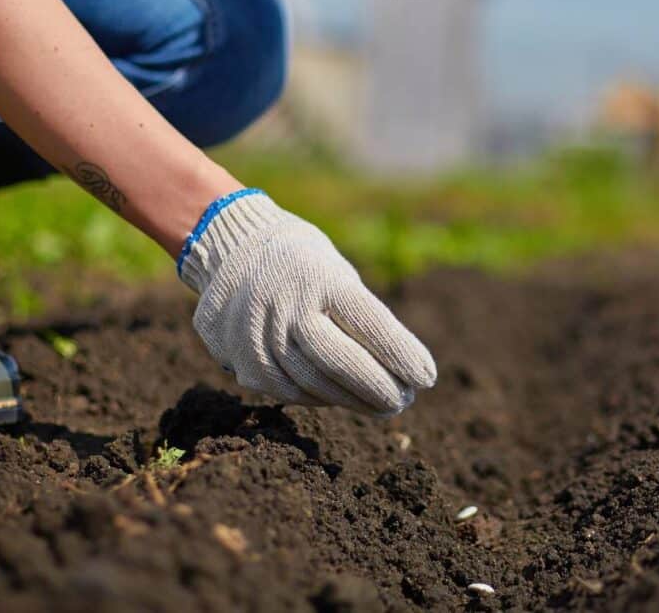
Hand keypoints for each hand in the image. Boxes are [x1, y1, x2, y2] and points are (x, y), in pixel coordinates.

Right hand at [178, 190, 436, 416]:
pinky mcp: (245, 360)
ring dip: (353, 399)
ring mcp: (259, 334)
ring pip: (314, 383)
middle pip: (338, 359)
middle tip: (404, 401)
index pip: (367, 320)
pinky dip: (320, 397)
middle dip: (376, 386)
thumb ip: (361, 317)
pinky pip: (289, 391)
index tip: (426, 377)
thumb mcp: (336, 273)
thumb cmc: (304, 266)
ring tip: (381, 405)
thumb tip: (400, 370)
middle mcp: (286, 304)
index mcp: (319, 276)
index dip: (399, 353)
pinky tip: (340, 397)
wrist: (231, 253)